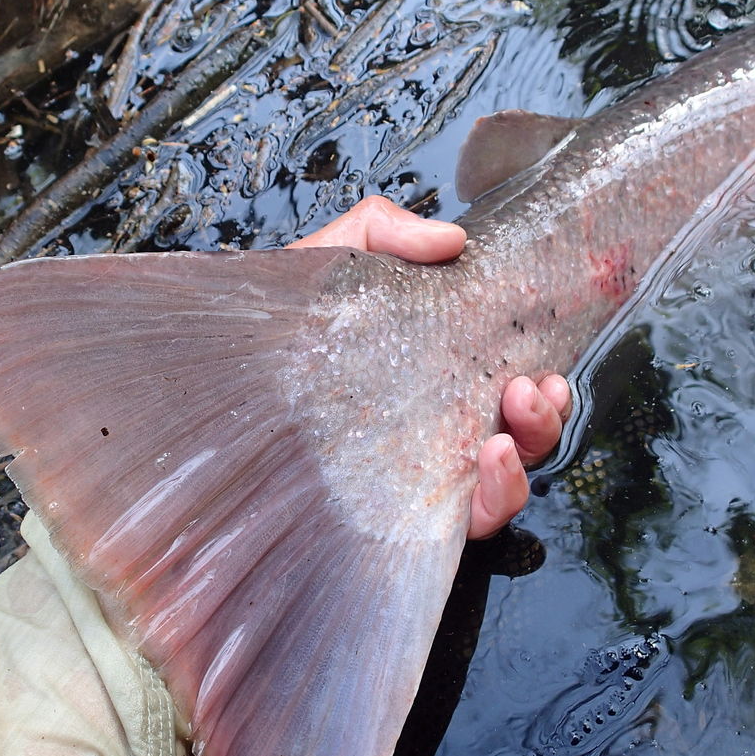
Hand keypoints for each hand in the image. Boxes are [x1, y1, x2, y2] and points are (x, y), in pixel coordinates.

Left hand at [289, 196, 570, 539]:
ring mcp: (410, 477)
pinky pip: (457, 523)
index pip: (502, 393)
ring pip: (499, 489)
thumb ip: (384, 232)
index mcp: (429, 379)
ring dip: (523, 460)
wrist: (208, 368)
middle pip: (516, 443)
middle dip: (542, 422)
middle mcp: (429, 433)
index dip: (541, 390)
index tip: (546, 369)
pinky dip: (489, 499)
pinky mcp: (387, 513)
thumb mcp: (330, 258)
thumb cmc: (272, 324)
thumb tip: (452, 240)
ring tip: (503, 435)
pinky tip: (484, 464)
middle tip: (530, 390)